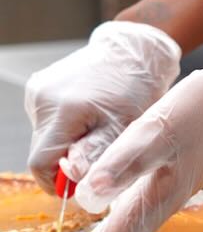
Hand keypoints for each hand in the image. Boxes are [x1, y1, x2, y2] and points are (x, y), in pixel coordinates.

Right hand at [25, 21, 180, 192]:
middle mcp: (43, 98)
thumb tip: (72, 180)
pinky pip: (47, 119)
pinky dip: (64, 125)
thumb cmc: (136, 85)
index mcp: (64, 109)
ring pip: (44, 136)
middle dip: (66, 159)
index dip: (58, 181)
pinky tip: (87, 113)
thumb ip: (96, 154)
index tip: (81, 182)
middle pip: (41, 150)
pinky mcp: (39, 85)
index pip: (40, 163)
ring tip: (96, 125)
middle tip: (97, 149)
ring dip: (66, 140)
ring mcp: (38, 90)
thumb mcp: (125, 124)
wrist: (133, 49)